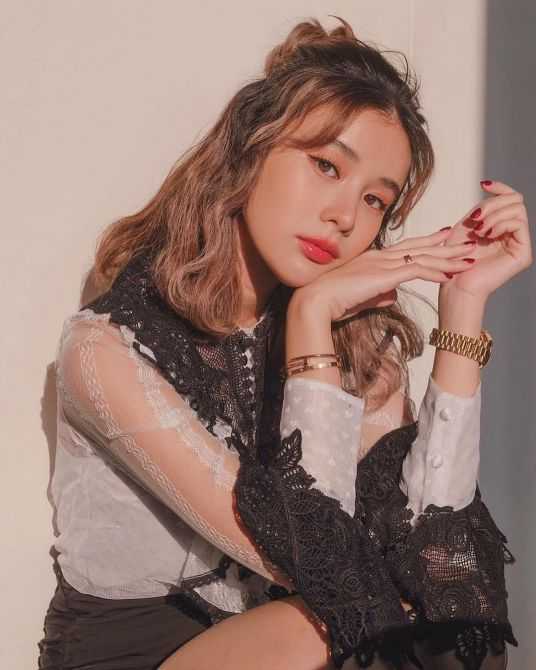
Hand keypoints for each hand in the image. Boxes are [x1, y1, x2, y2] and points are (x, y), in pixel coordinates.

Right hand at [294, 229, 474, 321]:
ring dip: (449, 259)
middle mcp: (380, 256)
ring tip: (470, 258)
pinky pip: (416, 271)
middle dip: (446, 245)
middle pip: (420, 247)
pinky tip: (451, 275)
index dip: (428, 242)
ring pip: (423, 258)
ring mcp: (382, 264)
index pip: (406, 248)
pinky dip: (435, 273)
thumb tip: (393, 296)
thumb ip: (379, 294)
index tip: (445, 237)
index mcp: (373, 260)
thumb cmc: (332, 302)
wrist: (315, 303)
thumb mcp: (361, 298)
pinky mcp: (383, 275)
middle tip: (468, 239)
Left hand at [440, 180, 532, 300]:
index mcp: (501, 227)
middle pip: (515, 200)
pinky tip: (486, 235)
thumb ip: (482, 208)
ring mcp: (520, 244)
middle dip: (493, 204)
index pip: (510, 198)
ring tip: (479, 230)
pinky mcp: (523, 253)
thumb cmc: (454, 259)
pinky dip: (501, 223)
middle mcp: (514, 235)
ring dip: (494, 215)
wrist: (454, 284)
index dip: (500, 187)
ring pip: (518, 209)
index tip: (483, 184)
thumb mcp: (466, 226)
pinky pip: (519, 223)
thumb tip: (490, 188)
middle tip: (475, 219)